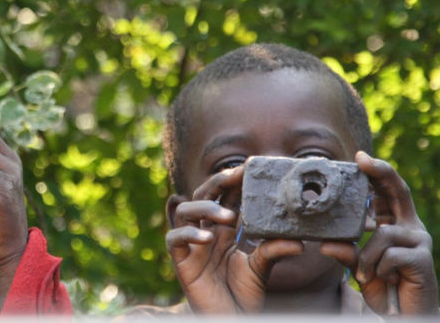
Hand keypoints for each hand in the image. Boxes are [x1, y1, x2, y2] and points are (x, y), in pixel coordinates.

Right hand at [167, 166, 303, 312]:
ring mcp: (192, 245)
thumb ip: (273, 251)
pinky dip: (189, 233)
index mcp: (223, 230)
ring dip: (205, 207)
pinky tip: (208, 238)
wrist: (231, 320)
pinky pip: (175, 239)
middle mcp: (206, 232)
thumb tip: (298, 241)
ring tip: (227, 216)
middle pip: (203, 195)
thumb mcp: (261, 269)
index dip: (233, 180)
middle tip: (236, 176)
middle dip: (217, 182)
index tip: (250, 167)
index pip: (225, 196)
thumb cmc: (242, 295)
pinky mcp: (181, 261)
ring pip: (185, 211)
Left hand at [321, 152, 438, 314]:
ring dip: (367, 256)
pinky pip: (389, 255)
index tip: (360, 156)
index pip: (388, 192)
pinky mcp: (423, 258)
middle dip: (381, 172)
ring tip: (366, 275)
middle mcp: (411, 227)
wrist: (405, 316)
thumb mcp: (360, 265)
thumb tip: (325, 244)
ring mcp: (420, 241)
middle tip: (362, 159)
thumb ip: (346, 252)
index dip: (377, 172)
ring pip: (383, 234)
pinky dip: (377, 268)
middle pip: (399, 192)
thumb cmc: (383, 285)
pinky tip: (382, 279)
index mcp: (396, 224)